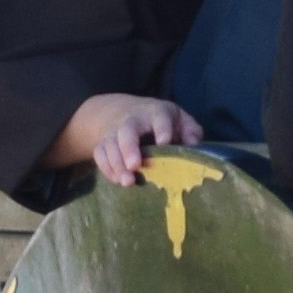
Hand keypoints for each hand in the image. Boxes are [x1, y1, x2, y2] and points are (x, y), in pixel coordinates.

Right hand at [62, 92, 199, 187]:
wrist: (122, 111)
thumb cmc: (159, 121)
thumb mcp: (178, 119)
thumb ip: (190, 130)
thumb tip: (193, 145)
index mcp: (155, 113)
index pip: (159, 118)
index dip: (162, 129)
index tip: (164, 142)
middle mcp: (132, 120)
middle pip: (127, 131)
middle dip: (129, 148)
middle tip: (134, 166)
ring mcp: (115, 132)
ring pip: (110, 145)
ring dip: (116, 164)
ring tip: (127, 182)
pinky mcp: (102, 143)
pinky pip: (99, 155)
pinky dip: (106, 168)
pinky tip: (117, 180)